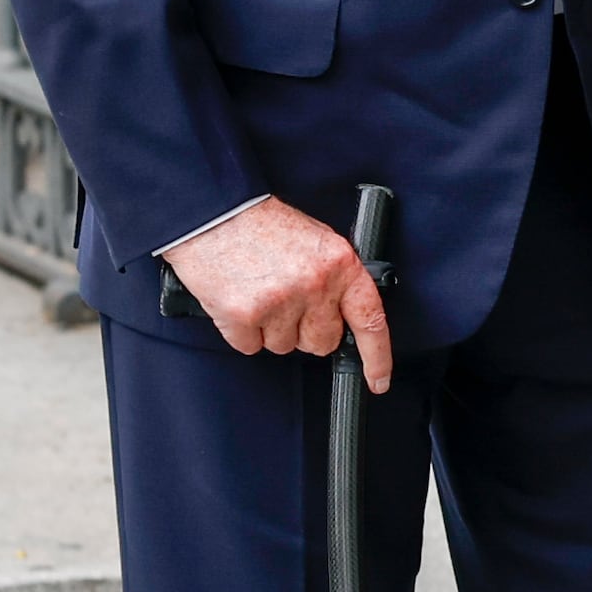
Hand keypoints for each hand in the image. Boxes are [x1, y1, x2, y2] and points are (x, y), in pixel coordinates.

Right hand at [160, 199, 393, 389]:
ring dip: (271, 328)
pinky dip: (242, 331)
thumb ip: (334, 280)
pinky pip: (250, 347)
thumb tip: (342, 317)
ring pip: (284, 346)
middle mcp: (314, 284)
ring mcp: (279, 302)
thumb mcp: (316, 241)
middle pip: (322, 342)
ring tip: (259, 291)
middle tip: (287, 300)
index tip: (377, 380)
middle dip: (305, 330)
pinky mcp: (244, 316)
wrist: (213, 211)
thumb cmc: (262, 224)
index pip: (370, 320)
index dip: (377, 358)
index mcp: (339, 263)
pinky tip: (239, 299)